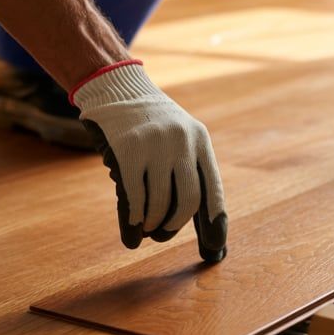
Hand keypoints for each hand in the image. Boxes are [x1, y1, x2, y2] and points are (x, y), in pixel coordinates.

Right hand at [73, 63, 227, 261]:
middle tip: (163, 234)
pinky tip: (134, 223)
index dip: (215, 220)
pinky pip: (136, 195)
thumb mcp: (178, 139)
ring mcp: (155, 145)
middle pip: (188, 200)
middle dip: (175, 225)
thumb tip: (200, 226)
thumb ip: (187, 174)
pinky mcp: (128, 150)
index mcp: (201, 140)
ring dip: (153, 223)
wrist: (117, 88)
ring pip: (160, 202)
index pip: (213, 187)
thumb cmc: (151, 125)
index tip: (215, 246)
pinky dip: (135, 216)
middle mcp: (182, 141)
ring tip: (147, 226)